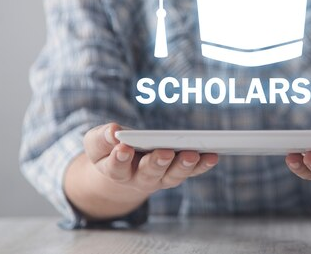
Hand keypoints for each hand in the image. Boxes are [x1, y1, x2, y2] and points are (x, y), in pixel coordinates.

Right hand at [65, 123, 217, 219]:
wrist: (123, 166)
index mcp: (115, 171)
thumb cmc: (109, 149)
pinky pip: (191, 171)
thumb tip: (113, 131)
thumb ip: (102, 138)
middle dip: (156, 163)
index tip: (123, 148)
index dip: (118, 159)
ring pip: (172, 176)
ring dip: (183, 166)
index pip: (115, 168)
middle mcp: (138, 178)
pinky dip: (202, 165)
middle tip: (164, 153)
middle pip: (148, 174)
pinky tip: (212, 155)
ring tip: (192, 154)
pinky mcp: (176, 173)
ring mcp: (160, 178)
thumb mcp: (98, 142)